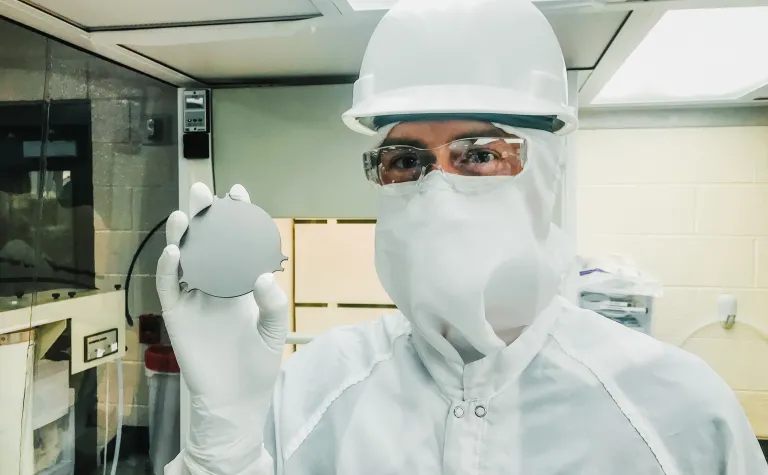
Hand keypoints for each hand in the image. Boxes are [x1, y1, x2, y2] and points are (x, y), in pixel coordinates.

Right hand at [155, 183, 287, 471]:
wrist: (236, 399)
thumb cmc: (258, 365)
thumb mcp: (274, 331)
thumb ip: (272, 304)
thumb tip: (262, 276)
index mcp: (238, 284)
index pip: (234, 243)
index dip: (235, 218)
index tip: (239, 193)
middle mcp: (214, 286)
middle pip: (204, 244)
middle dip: (202, 216)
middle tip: (203, 192)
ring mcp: (193, 299)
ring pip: (182, 260)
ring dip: (180, 236)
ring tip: (183, 214)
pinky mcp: (177, 316)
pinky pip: (168, 288)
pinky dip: (168, 269)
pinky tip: (175, 251)